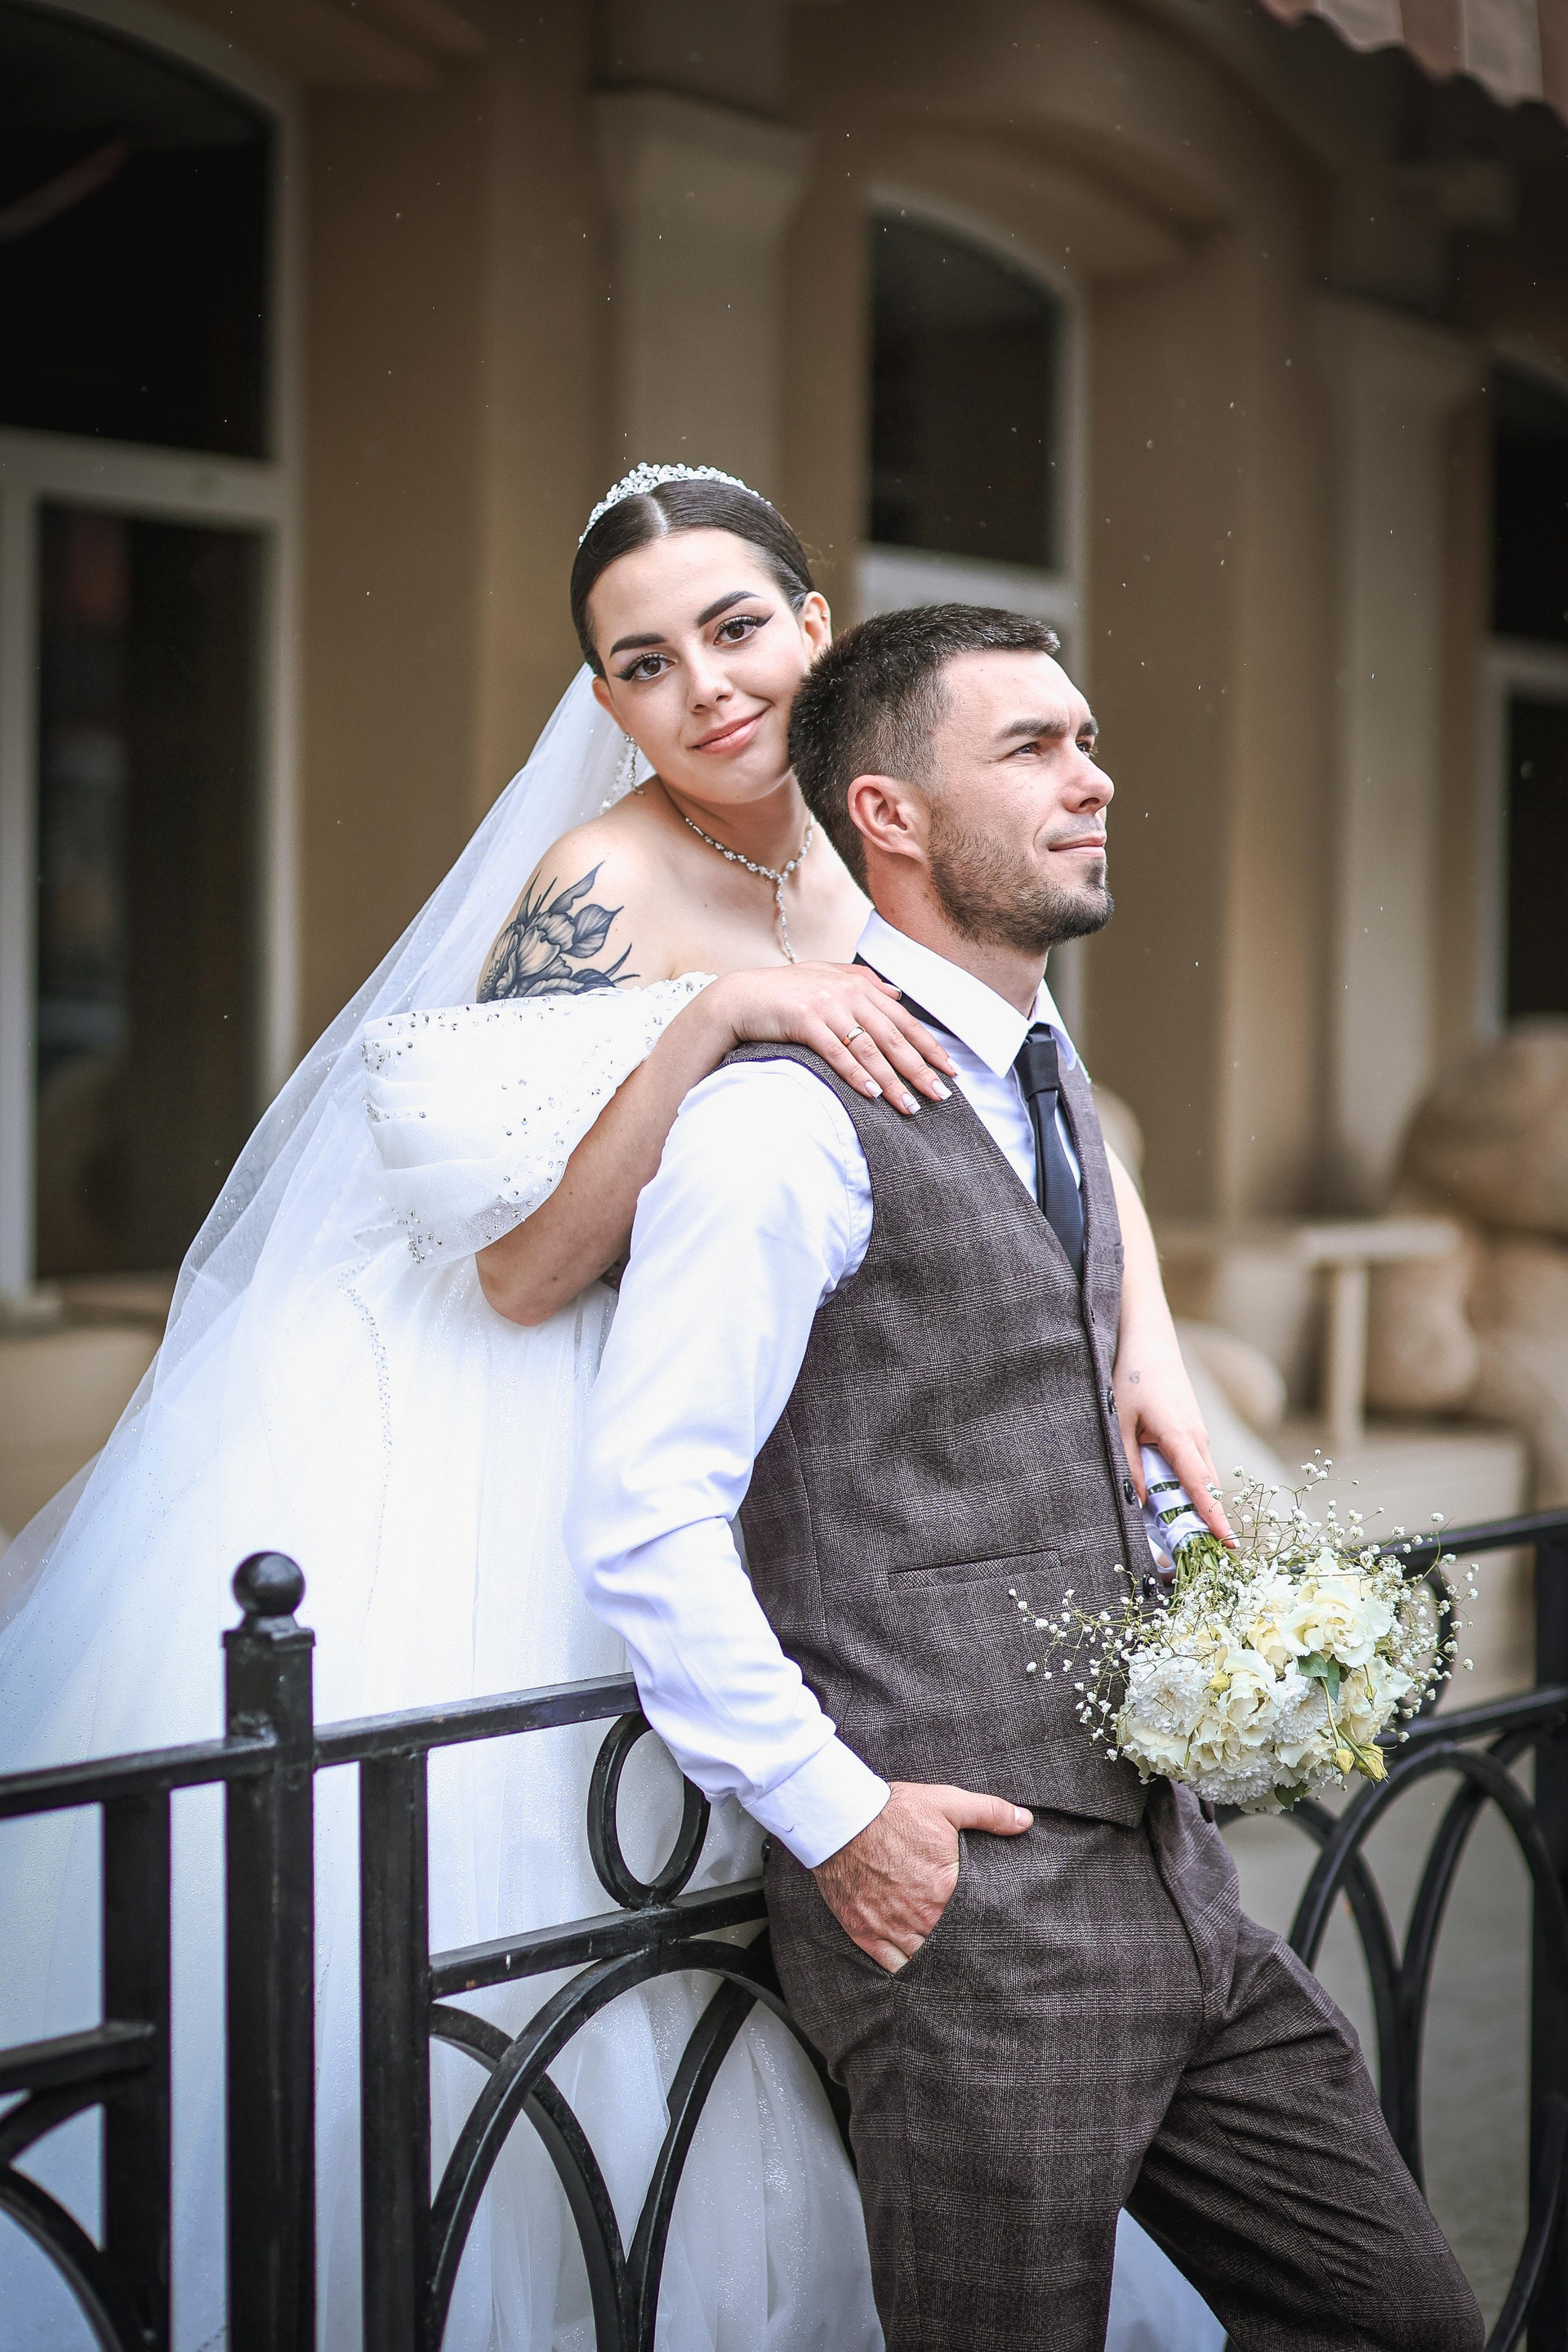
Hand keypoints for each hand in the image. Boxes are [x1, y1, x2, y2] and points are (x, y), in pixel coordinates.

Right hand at [712, 964, 956, 1115]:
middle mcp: (848, 994)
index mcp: (858, 986)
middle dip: (920, 1069)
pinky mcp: (805, 1020)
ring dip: (893, 1080)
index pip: (903, 1020)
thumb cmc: (784, 992)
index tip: (949, 1069)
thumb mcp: (827, 978)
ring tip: (910, 1106)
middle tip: (940, 1095)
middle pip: (893, 1037)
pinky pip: (838, 1053)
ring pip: (869, 1049)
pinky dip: (857, 1075)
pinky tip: (873, 1094)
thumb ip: (863, 983)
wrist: (740, 997)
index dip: (929, 1045)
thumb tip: (897, 994)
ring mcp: (827, 1006)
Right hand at [813, 1781, 1032, 1971]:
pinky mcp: (867, 1934)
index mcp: (946, 1887)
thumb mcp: (947, 1802)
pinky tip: (921, 1974)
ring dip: (941, 1964)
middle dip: (967, 1949)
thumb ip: (989, 1812)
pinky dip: (909, 1973)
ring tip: (956, 1970)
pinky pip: (893, 1967)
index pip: (979, 1919)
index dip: (989, 1924)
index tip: (998, 1929)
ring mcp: (893, 1928)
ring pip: (926, 1961)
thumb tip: (1025, 1821)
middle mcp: (922, 1915)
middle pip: (955, 1946)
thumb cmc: (895, 1811)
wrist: (842, 1819)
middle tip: (983, 1959)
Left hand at [1115, 1338, 1234, 1545]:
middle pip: (1206, 1489)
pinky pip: (1196, 1466)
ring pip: (1202, 1478)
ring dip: (1196, 1504)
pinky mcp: (1192, 1430)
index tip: (1228, 1545)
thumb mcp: (1119, 1422)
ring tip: (1182, 1535)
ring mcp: (1198, 1433)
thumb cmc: (1131, 1376)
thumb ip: (1129, 1464)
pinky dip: (1190, 1486)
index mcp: (1180, 1437)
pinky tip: (1171, 1498)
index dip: (1214, 1518)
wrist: (1148, 1338)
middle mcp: (1197, 1438)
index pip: (1201, 1487)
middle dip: (1205, 1522)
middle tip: (1195, 1555)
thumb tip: (1142, 1503)